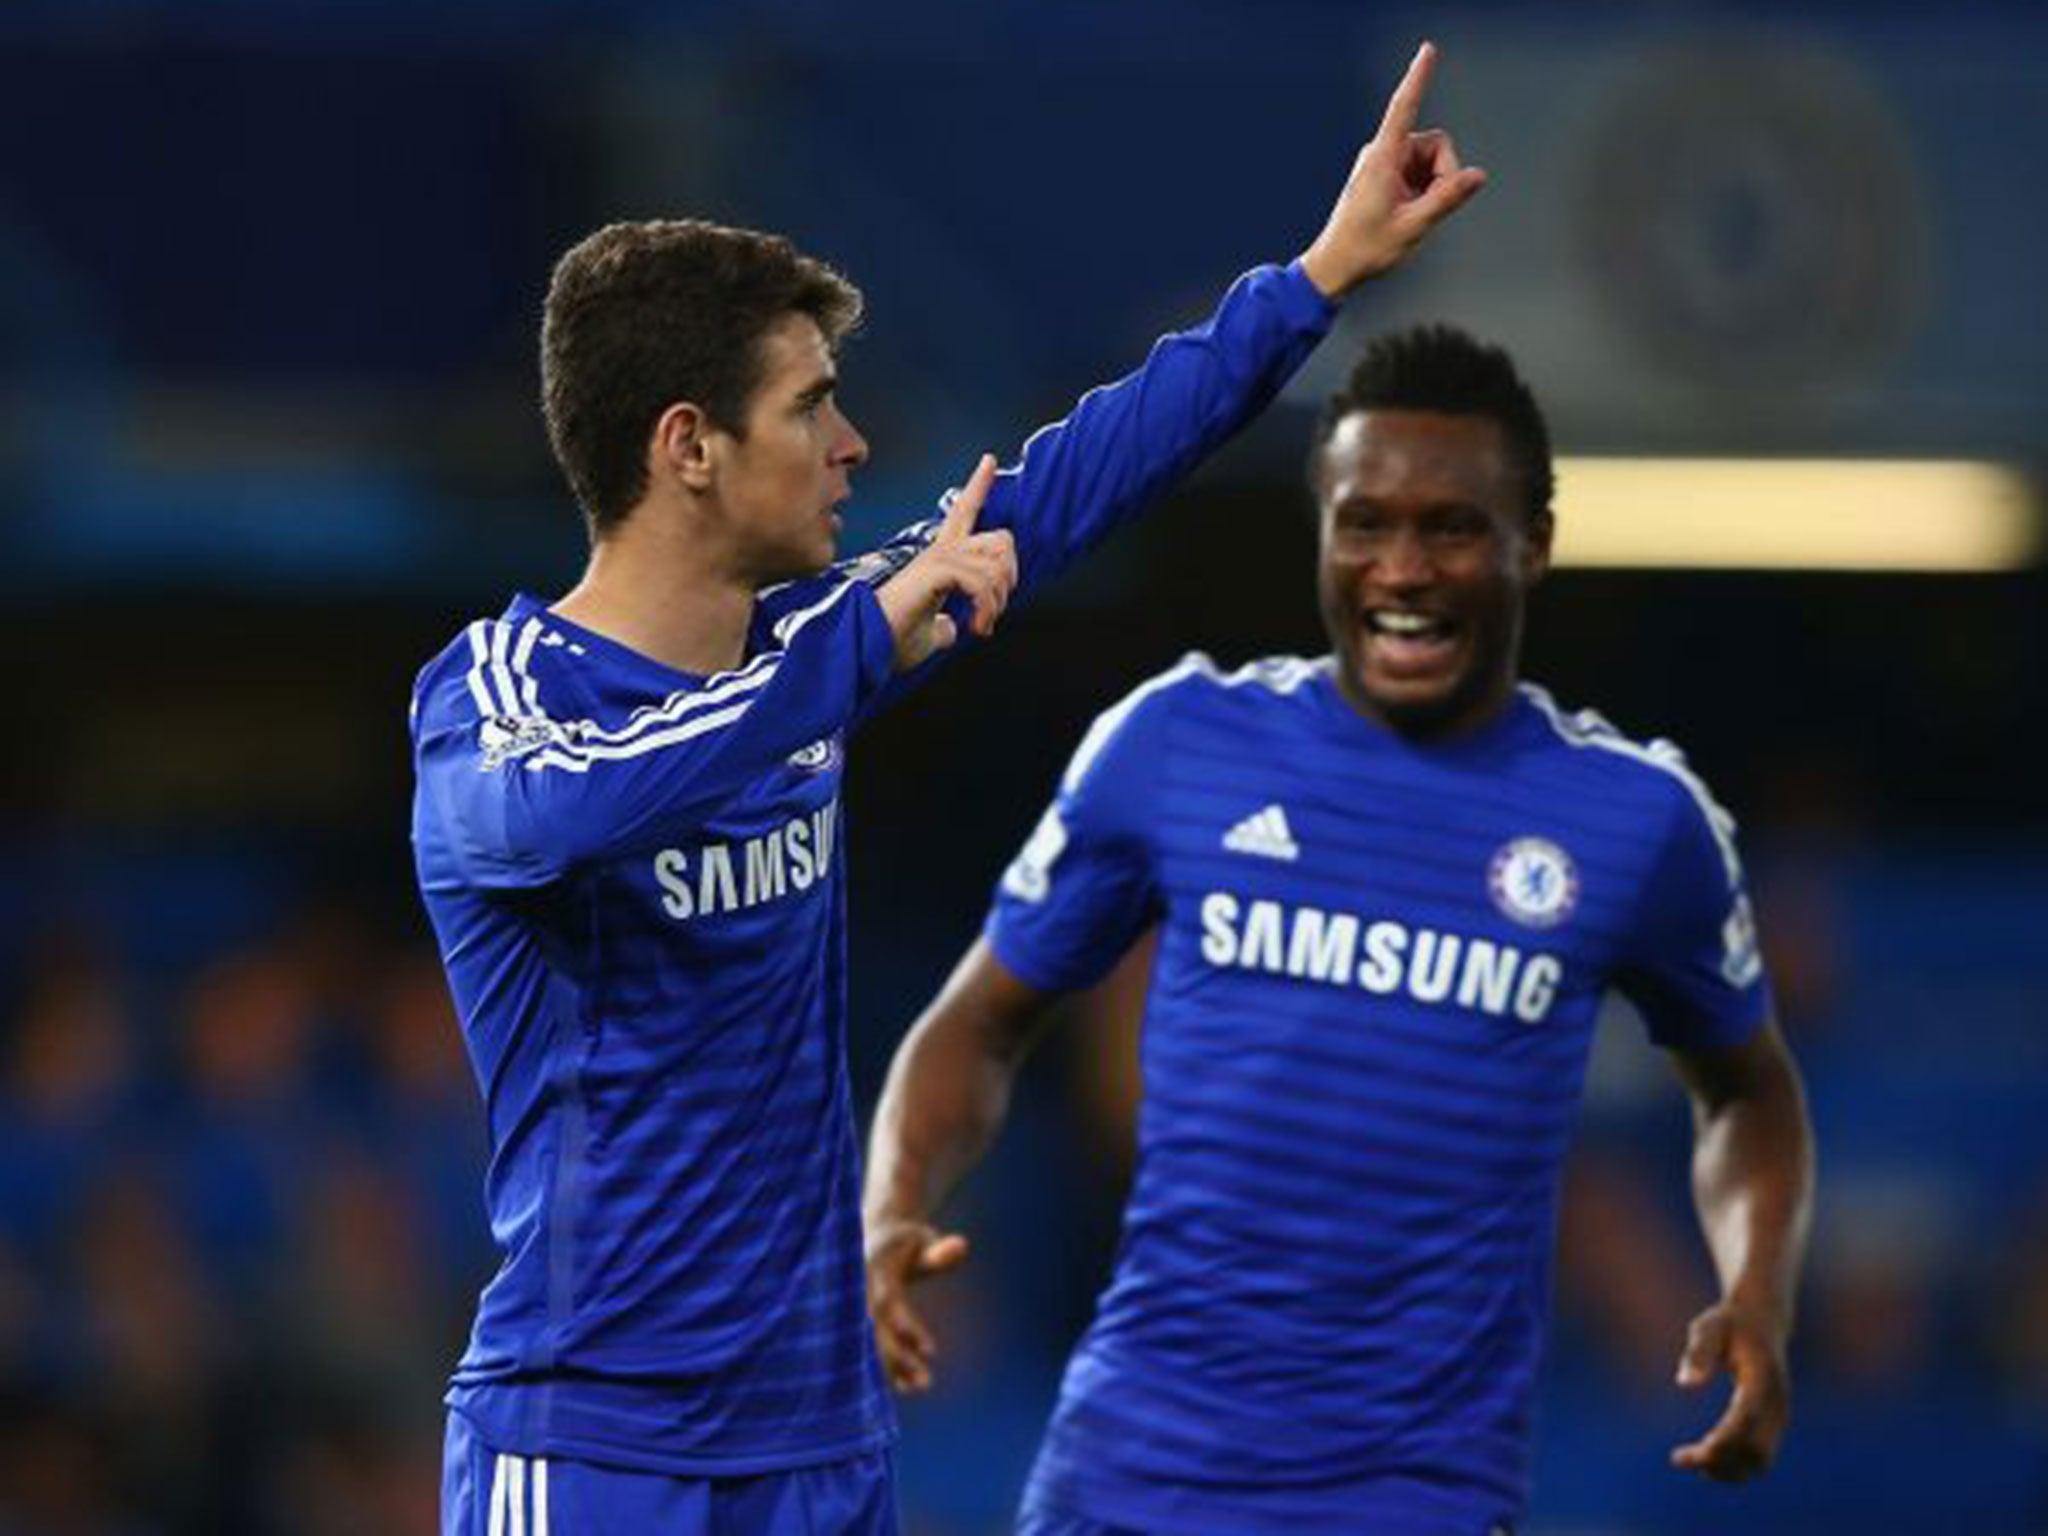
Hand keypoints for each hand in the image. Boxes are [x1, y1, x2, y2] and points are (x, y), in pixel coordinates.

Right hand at [864, 1218, 970, 1392]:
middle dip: (897, 1357)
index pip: (887, 1303)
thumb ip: (939, 1251)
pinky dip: (886, 1365)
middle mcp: (859, 1291)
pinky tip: (906, 1385)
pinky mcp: (858, 1321)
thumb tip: (961, 1245)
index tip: (931, 1351)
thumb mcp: (923, 1240)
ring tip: (921, 1385)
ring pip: (872, 1344)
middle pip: (875, 1330)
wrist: (875, 1237)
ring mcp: (855, 1307)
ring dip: (893, 1366)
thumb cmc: (906, 1240)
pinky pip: (870, 1346)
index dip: (907, 1328)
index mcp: (873, 1268)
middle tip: (925, 1382)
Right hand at [875, 453, 1018, 671]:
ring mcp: (939, 558)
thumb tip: (951, 629)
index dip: (978, 485)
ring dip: (997, 602)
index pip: (963, 512)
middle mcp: (941, 551)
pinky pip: (981, 580)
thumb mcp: (931, 632)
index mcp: (940, 558)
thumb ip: (944, 626)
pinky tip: (976, 627)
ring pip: (997, 564)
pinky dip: (986, 607)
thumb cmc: (893, 639)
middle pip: (1001, 538)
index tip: (989, 460)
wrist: (869, 646)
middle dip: (1010, 576)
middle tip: (994, 610)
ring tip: (981, 625)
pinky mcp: (936, 571)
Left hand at [1298, 41, 1487, 296]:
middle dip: (1444, 173)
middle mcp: (1382, 153)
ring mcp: (1384, 163)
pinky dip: (1425, 189)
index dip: (1418, 78)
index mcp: (1382, 159)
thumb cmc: (1367, 248)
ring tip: (1414, 214)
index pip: (1404, 109)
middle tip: (1431, 207)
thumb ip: (1447, 199)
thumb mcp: (1414, 226)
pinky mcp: (1386, 175)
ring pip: (1431, 159)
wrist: (1336, 266)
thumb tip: (1477, 175)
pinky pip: (1420, 172)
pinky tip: (1409, 212)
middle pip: (1435, 144)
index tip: (1428, 50)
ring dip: (1434, 184)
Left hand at [1669, 1297, 1791, 1481]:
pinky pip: (1761, 1457)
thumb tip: (1685, 1385)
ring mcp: (1781, 1416)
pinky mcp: (1776, 1424)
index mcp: (1762, 1378)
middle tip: (1679, 1458)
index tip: (1693, 1453)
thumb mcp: (1708, 1328)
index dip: (1722, 1440)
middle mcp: (1777, 1403)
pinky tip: (1705, 1460)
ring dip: (1727, 1470)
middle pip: (1754, 1448)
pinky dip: (1736, 1466)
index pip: (1745, 1418)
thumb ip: (1698, 1354)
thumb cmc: (1728, 1324)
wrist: (1762, 1320)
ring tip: (1686, 1461)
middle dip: (1719, 1461)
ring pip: (1760, 1461)